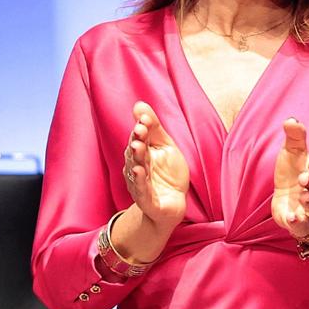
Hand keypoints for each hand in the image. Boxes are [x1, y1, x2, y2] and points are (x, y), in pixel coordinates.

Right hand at [123, 101, 189, 225]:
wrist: (173, 205)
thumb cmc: (167, 174)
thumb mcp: (165, 147)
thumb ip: (154, 127)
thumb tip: (139, 104)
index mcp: (141, 154)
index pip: (139, 138)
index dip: (141, 128)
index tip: (145, 119)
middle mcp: (136, 168)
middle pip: (135, 153)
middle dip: (137, 141)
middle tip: (140, 129)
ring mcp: (140, 184)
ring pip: (136, 169)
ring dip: (136, 158)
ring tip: (137, 146)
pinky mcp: (146, 200)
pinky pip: (141, 190)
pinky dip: (139, 181)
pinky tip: (138, 171)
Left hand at [271, 119, 308, 241]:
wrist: (288, 201)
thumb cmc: (293, 173)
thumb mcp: (292, 153)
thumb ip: (294, 137)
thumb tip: (291, 119)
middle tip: (303, 178)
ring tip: (301, 197)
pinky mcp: (300, 224)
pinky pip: (303, 226)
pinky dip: (299, 223)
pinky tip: (292, 217)